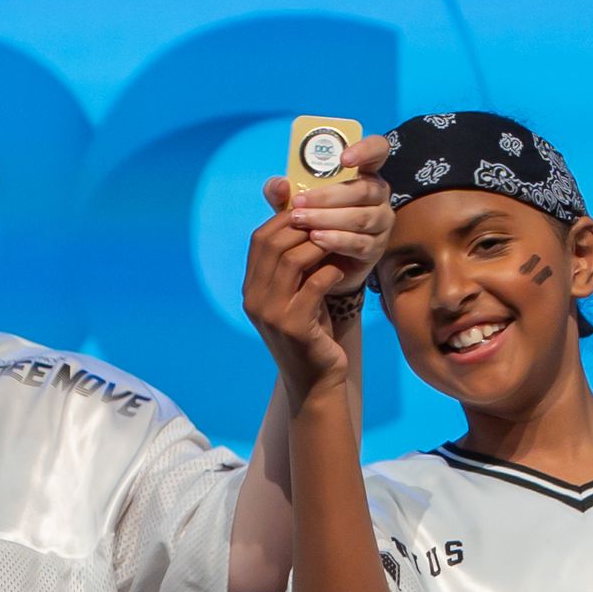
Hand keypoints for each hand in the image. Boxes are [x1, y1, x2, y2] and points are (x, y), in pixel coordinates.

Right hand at [242, 203, 350, 400]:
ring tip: (338, 244)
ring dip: (320, 246)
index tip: (311, 210)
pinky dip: (331, 272)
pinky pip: (314, 284)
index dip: (284, 219)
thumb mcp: (296, 294)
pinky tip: (341, 272)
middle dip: (304, 227)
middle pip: (273, 244)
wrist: (315, 380)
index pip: (259, 239)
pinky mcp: (293, 326)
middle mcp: (254, 300)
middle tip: (329, 222)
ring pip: (292, 259)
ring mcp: (271, 314)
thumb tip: (303, 218)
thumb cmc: (310, 332)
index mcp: (251, 289)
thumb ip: (292, 264)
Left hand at [264, 132, 393, 286]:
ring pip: (361, 217)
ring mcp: (381, 222)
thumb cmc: (311, 223)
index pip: (377, 151)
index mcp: (363, 173)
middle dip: (328, 196)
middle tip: (299, 203)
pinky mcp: (376, 248)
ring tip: (302, 221)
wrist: (319, 264)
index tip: (343, 159)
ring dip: (328, 218)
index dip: (365, 150)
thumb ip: (281, 192)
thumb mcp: (293, 204)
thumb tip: (279, 184)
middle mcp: (378, 195)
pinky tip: (316, 239)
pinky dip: (337, 240)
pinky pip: (360, 242)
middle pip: (363, 189)